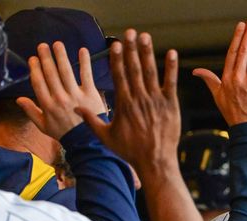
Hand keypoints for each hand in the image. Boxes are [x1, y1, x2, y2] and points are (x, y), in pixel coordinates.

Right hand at [16, 42, 106, 139]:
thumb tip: (19, 99)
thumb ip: (31, 111)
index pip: (38, 82)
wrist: (87, 143)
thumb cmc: (64, 134)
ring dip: (61, 56)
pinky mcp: (90, 94)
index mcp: (47, 105)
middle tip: (43, 46)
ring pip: (66, 71)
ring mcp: (75, 95)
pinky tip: (82, 50)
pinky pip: (86, 75)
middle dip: (45, 58)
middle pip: (50, 73)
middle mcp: (60, 98)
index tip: (33, 58)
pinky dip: (84, 62)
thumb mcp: (44, 126)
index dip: (35, 68)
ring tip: (57, 44)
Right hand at [79, 29, 180, 177]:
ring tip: (145, 36)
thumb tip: (74, 109)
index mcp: (123, 104)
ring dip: (147, 53)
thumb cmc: (130, 150)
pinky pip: (171, 83)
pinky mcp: (171, 105)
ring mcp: (156, 101)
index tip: (115, 44)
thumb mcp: (106, 137)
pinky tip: (172, 53)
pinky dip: (171, 68)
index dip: (117, 59)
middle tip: (130, 32)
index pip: (118, 76)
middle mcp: (139, 99)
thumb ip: (91, 121)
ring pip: (151, 72)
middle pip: (134, 69)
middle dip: (131, 49)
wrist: (155, 161)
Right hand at [193, 16, 246, 125]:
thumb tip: (196, 71)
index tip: (241, 26)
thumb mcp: (217, 96)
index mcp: (227, 79)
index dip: (237, 38)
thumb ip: (209, 80)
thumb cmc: (233, 113)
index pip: (232, 53)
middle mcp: (238, 79)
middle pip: (244, 51)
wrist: (246, 130)